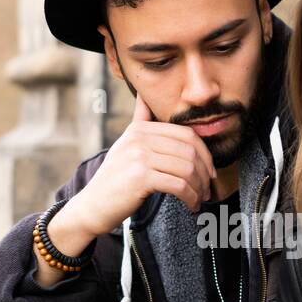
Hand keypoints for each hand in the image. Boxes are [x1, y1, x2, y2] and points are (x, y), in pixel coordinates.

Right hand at [55, 95, 216, 248]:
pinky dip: (191, 197)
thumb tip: (143, 96)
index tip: (208, 171)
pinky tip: (191, 205)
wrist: (92, 206)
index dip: (204, 154)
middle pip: (189, 150)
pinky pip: (179, 185)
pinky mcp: (141, 177)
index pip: (186, 134)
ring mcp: (139, 156)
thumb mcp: (126, 144)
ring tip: (200, 199)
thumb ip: (139, 120)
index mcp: (140, 128)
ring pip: (187, 169)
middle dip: (204, 173)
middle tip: (207, 189)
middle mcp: (139, 138)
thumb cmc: (115, 179)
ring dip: (199, 188)